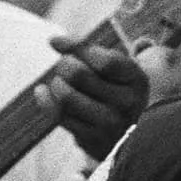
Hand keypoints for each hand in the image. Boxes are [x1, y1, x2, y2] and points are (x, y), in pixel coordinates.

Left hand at [52, 36, 150, 160]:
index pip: (104, 61)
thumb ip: (91, 49)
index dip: (77, 48)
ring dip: (56, 83)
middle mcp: (127, 103)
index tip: (58, 42)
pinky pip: (59, 115)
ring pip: (66, 96)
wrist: (132, 135)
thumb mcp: (118, 67)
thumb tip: (54, 40)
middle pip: (78, 75)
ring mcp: (110, 124)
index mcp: (137, 79)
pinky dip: (45, 100)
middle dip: (64, 64)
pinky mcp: (92, 140)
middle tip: (65, 65)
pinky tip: (42, 91)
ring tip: (59, 81)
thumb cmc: (118, 90)